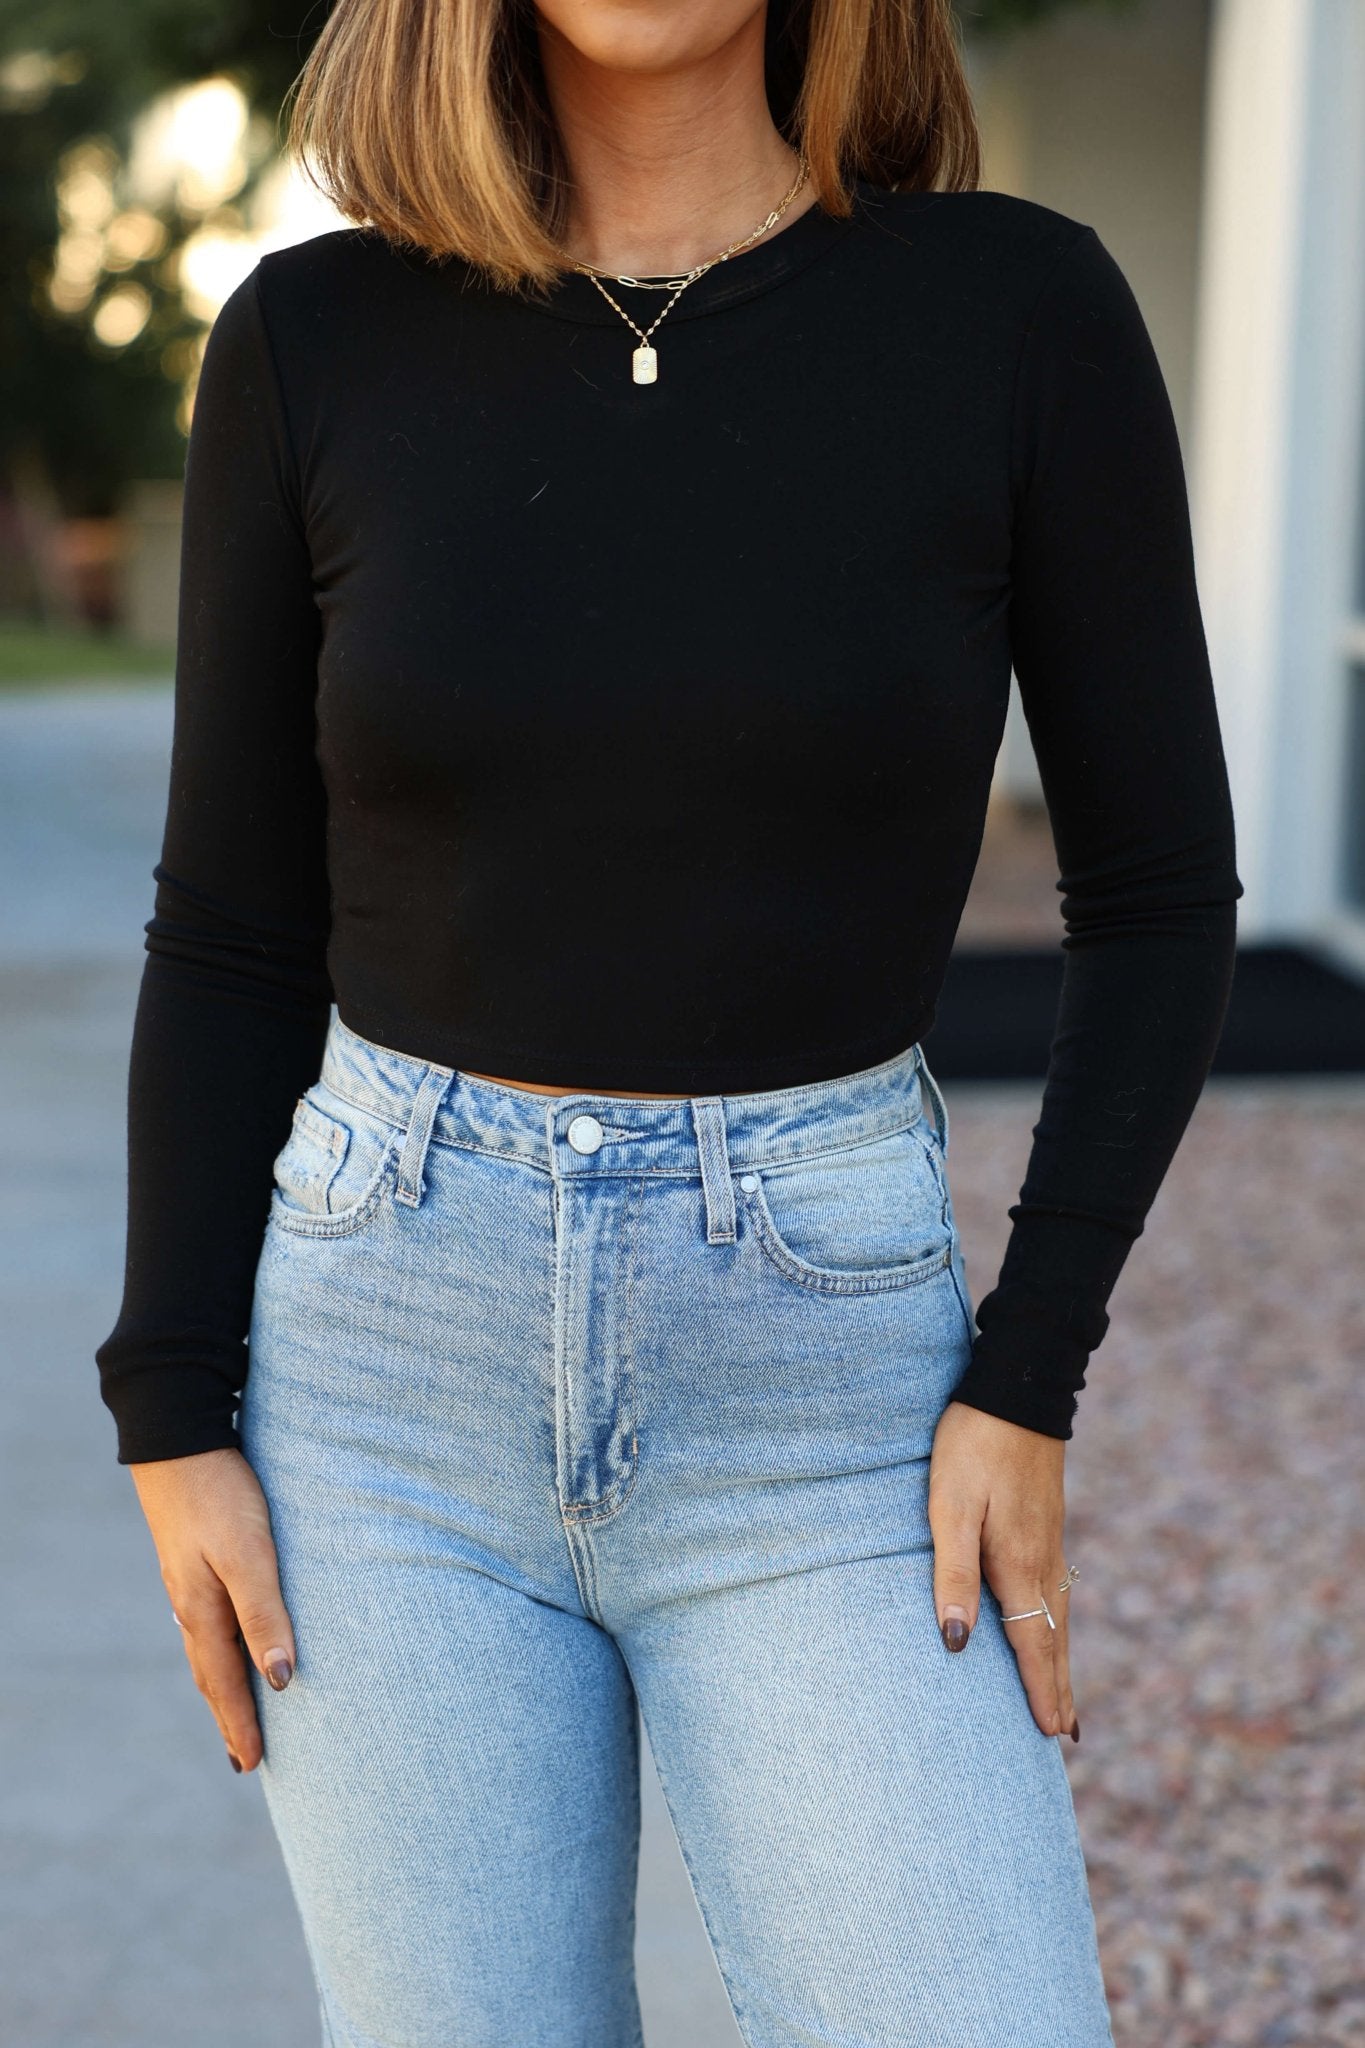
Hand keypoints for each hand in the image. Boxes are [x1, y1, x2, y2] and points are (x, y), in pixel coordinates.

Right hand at [129, 1446, 295, 1772]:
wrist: (179, 1438)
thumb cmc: (221, 1495)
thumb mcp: (250, 1555)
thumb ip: (265, 1614)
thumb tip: (280, 1679)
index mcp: (202, 1611)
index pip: (224, 1684)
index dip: (240, 1724)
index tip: (251, 1765)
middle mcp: (191, 1603)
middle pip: (211, 1674)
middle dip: (229, 1716)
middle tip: (244, 1758)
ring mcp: (189, 1581)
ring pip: (208, 1647)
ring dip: (224, 1684)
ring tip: (239, 1709)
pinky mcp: (196, 1557)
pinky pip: (209, 1619)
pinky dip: (222, 1646)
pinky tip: (230, 1638)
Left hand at [928, 1399, 1080, 1741]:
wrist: (1017, 1389)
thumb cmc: (973, 1445)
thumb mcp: (949, 1507)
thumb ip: (953, 1574)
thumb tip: (958, 1644)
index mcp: (1019, 1564)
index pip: (1033, 1644)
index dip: (1040, 1690)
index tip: (1053, 1736)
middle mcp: (1043, 1559)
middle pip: (1054, 1637)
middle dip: (1059, 1687)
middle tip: (1068, 1737)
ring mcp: (1051, 1539)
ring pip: (1061, 1614)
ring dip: (1062, 1658)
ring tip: (1065, 1695)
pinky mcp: (1048, 1521)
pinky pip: (1059, 1589)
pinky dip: (1060, 1622)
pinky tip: (1054, 1622)